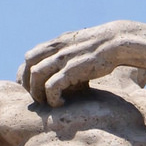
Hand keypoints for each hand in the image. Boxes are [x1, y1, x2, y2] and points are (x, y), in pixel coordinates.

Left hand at [18, 21, 145, 107]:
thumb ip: (67, 54)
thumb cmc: (103, 49)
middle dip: (28, 84)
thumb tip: (63, 68)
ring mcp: (63, 58)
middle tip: (38, 98)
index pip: (29, 57)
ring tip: (47, 102)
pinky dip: (51, 97)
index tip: (32, 88)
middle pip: (28, 65)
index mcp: (57, 43)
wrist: (119, 42)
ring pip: (36, 75)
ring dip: (38, 92)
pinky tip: (60, 103)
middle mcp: (56, 49)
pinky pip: (51, 86)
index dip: (26, 74)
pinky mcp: (72, 69)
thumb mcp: (79, 47)